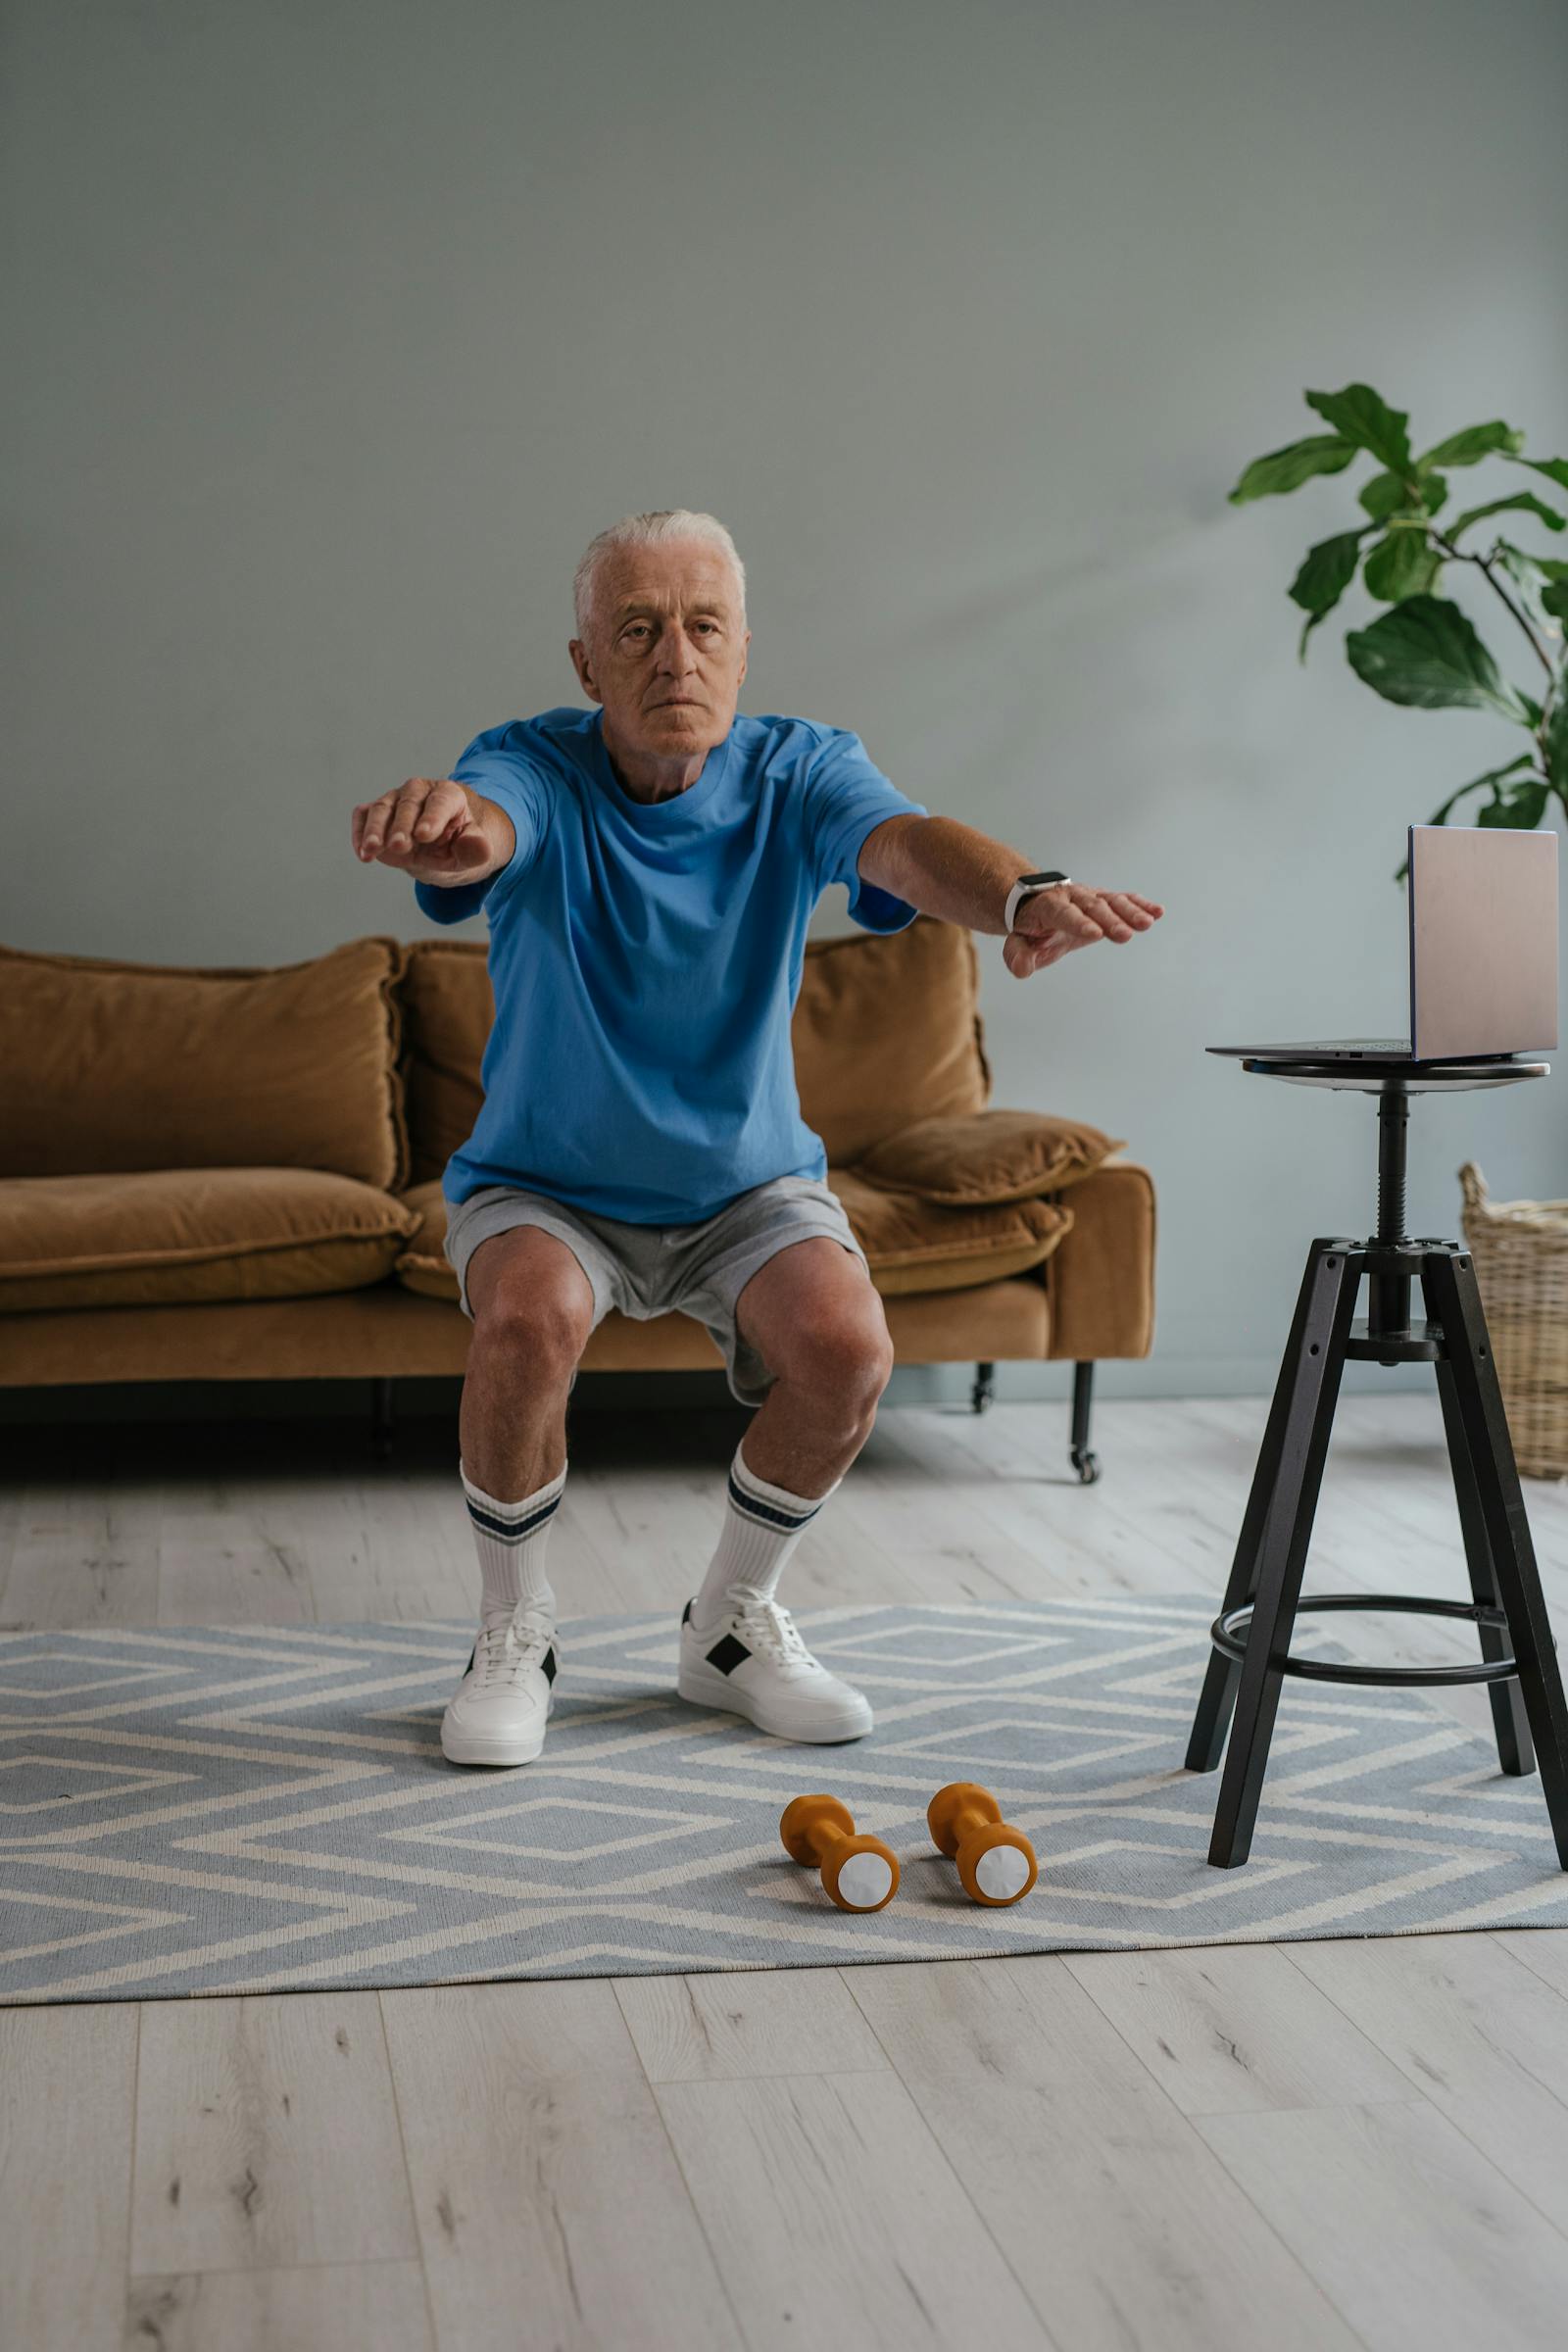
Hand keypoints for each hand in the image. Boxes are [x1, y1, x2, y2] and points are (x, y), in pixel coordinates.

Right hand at [350, 778, 501, 882]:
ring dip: (375, 829)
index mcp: (449, 795)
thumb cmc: (460, 844)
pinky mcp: (377, 813)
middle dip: (402, 826)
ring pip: (382, 808)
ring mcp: (396, 800)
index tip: (424, 835)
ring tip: (371, 850)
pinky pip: (363, 815)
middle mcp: (420, 792)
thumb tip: (477, 843)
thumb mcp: (475, 852)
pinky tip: (362, 853)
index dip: (433, 817)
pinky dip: (359, 831)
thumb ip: (477, 848)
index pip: (441, 801)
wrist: (443, 847)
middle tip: (399, 846)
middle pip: (408, 803)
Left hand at [1003, 883, 1164, 978]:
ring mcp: (1090, 897)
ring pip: (1111, 901)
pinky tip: (1157, 912)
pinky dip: (1140, 904)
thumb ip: (1017, 955)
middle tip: (1125, 935)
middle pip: (1092, 907)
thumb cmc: (1030, 929)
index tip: (1095, 934)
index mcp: (1048, 907)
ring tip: (1147, 923)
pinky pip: (1124, 900)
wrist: (1037, 905)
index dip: (1078, 923)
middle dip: (1109, 920)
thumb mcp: (1018, 944)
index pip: (1063, 914)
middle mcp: (1072, 897)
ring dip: (1130, 912)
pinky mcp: (1105, 901)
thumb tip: (1021, 969)